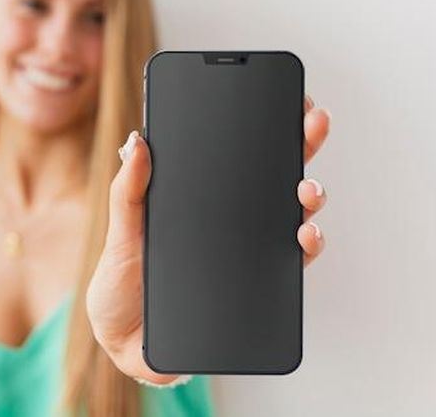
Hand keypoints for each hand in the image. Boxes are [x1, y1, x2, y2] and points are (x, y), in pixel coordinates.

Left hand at [86, 95, 331, 384]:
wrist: (124, 340)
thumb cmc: (121, 280)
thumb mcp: (121, 231)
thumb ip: (130, 190)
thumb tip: (138, 140)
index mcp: (200, 198)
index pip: (238, 154)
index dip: (266, 124)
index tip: (287, 96)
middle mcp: (230, 219)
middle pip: (274, 175)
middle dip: (301, 145)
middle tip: (313, 123)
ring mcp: (246, 249)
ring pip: (292, 215)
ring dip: (310, 197)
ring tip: (307, 189)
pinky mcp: (255, 285)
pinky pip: (290, 263)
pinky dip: (306, 247)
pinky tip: (304, 237)